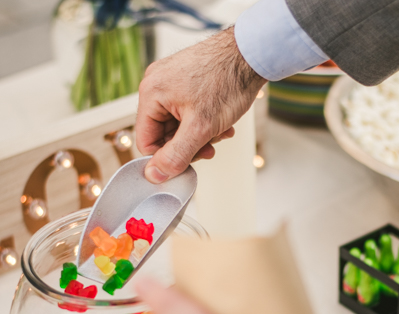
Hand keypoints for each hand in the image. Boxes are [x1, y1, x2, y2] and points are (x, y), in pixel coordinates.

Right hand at [136, 27, 265, 182]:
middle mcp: (156, 84)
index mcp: (151, 94)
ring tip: (221, 132)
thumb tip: (155, 175)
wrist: (252, 53)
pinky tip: (223, 122)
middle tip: (210, 146)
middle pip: (164, 132)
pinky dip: (205, 120)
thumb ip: (176, 155)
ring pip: (179, 123)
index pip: (146, 141)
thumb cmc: (228, 81)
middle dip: (189, 143)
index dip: (167, 158)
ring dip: (201, 134)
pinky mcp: (187, 78)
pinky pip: (188, 110)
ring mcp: (172, 79)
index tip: (188, 163)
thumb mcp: (201, 128)